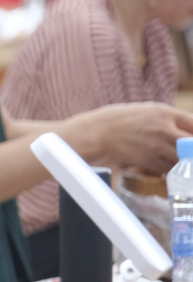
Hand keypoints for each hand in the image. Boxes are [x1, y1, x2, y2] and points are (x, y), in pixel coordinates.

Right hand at [69, 102, 192, 175]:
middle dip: (191, 151)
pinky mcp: (147, 160)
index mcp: (165, 113)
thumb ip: (171, 119)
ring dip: (182, 162)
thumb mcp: (149, 111)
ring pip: (181, 159)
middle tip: (188, 154)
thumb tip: (192, 131)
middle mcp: (163, 129)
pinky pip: (166, 169)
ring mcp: (155, 146)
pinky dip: (169, 169)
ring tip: (176, 161)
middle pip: (191, 145)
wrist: (99, 132)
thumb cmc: (124, 120)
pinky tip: (165, 166)